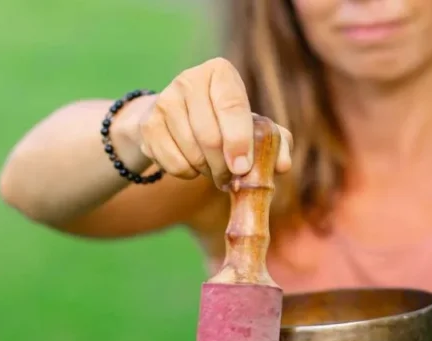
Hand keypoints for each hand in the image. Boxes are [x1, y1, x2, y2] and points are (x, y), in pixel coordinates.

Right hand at [129, 57, 292, 188]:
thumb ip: (276, 142)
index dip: (239, 141)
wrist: (177, 120)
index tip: (243, 167)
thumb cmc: (225, 123)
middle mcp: (189, 79)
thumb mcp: (253, 127)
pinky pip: (173, 162)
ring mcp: (164, 100)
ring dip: (206, 170)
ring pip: (191, 152)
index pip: (232, 106)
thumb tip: (283, 165)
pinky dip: (187, 173)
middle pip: (210, 135)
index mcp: (220, 72)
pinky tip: (192, 164)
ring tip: (212, 167)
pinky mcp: (148, 124)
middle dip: (223, 165)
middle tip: (231, 177)